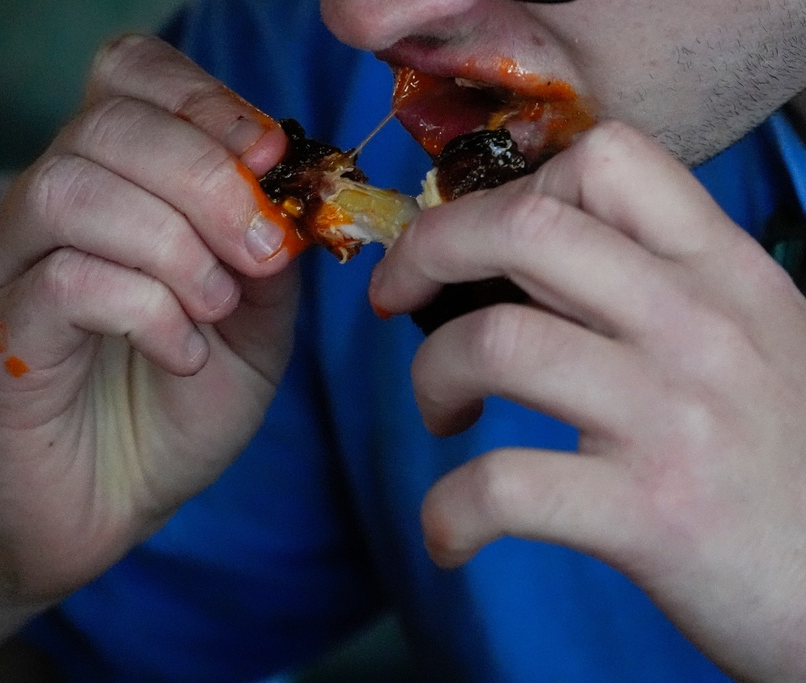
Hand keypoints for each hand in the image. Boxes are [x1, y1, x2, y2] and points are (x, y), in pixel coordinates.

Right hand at [0, 35, 298, 605]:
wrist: (100, 508)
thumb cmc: (173, 409)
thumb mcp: (254, 330)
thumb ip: (270, 258)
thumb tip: (294, 192)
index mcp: (117, 184)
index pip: (131, 75)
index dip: (205, 98)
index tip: (272, 157)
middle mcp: (52, 207)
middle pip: (107, 123)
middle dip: (207, 176)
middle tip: (260, 253)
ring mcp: (14, 267)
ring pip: (71, 189)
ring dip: (172, 244)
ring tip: (215, 308)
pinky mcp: (0, 335)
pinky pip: (62, 281)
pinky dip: (146, 310)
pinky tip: (182, 356)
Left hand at [370, 121, 805, 679]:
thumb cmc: (788, 464)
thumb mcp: (755, 342)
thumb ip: (660, 290)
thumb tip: (526, 267)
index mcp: (724, 273)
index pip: (608, 159)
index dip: (510, 188)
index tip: (471, 243)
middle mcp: (700, 325)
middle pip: (525, 228)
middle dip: (427, 251)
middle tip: (398, 300)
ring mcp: (674, 416)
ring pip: (495, 343)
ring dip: (432, 376)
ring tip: (443, 415)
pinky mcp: (652, 513)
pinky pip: (503, 487)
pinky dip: (448, 512)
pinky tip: (450, 535)